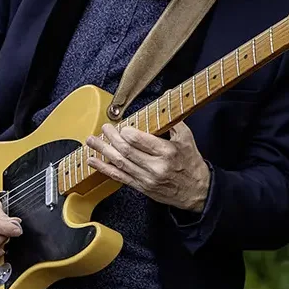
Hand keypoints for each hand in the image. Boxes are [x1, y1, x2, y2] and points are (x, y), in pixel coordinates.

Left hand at [86, 121, 210, 212]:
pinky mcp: (141, 187)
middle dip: (111, 138)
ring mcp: (146, 178)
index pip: (139, 140)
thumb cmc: (191, 163)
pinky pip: (119, 177)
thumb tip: (166, 97)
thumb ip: (174, 120)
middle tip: (104, 128)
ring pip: (120, 163)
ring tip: (92, 141)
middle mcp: (155, 166)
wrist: (197, 191)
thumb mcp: (188, 138)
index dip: (126, 132)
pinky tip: (94, 161)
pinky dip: (104, 169)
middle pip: (126, 151)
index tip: (121, 125)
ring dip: (103, 151)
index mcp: (166, 152)